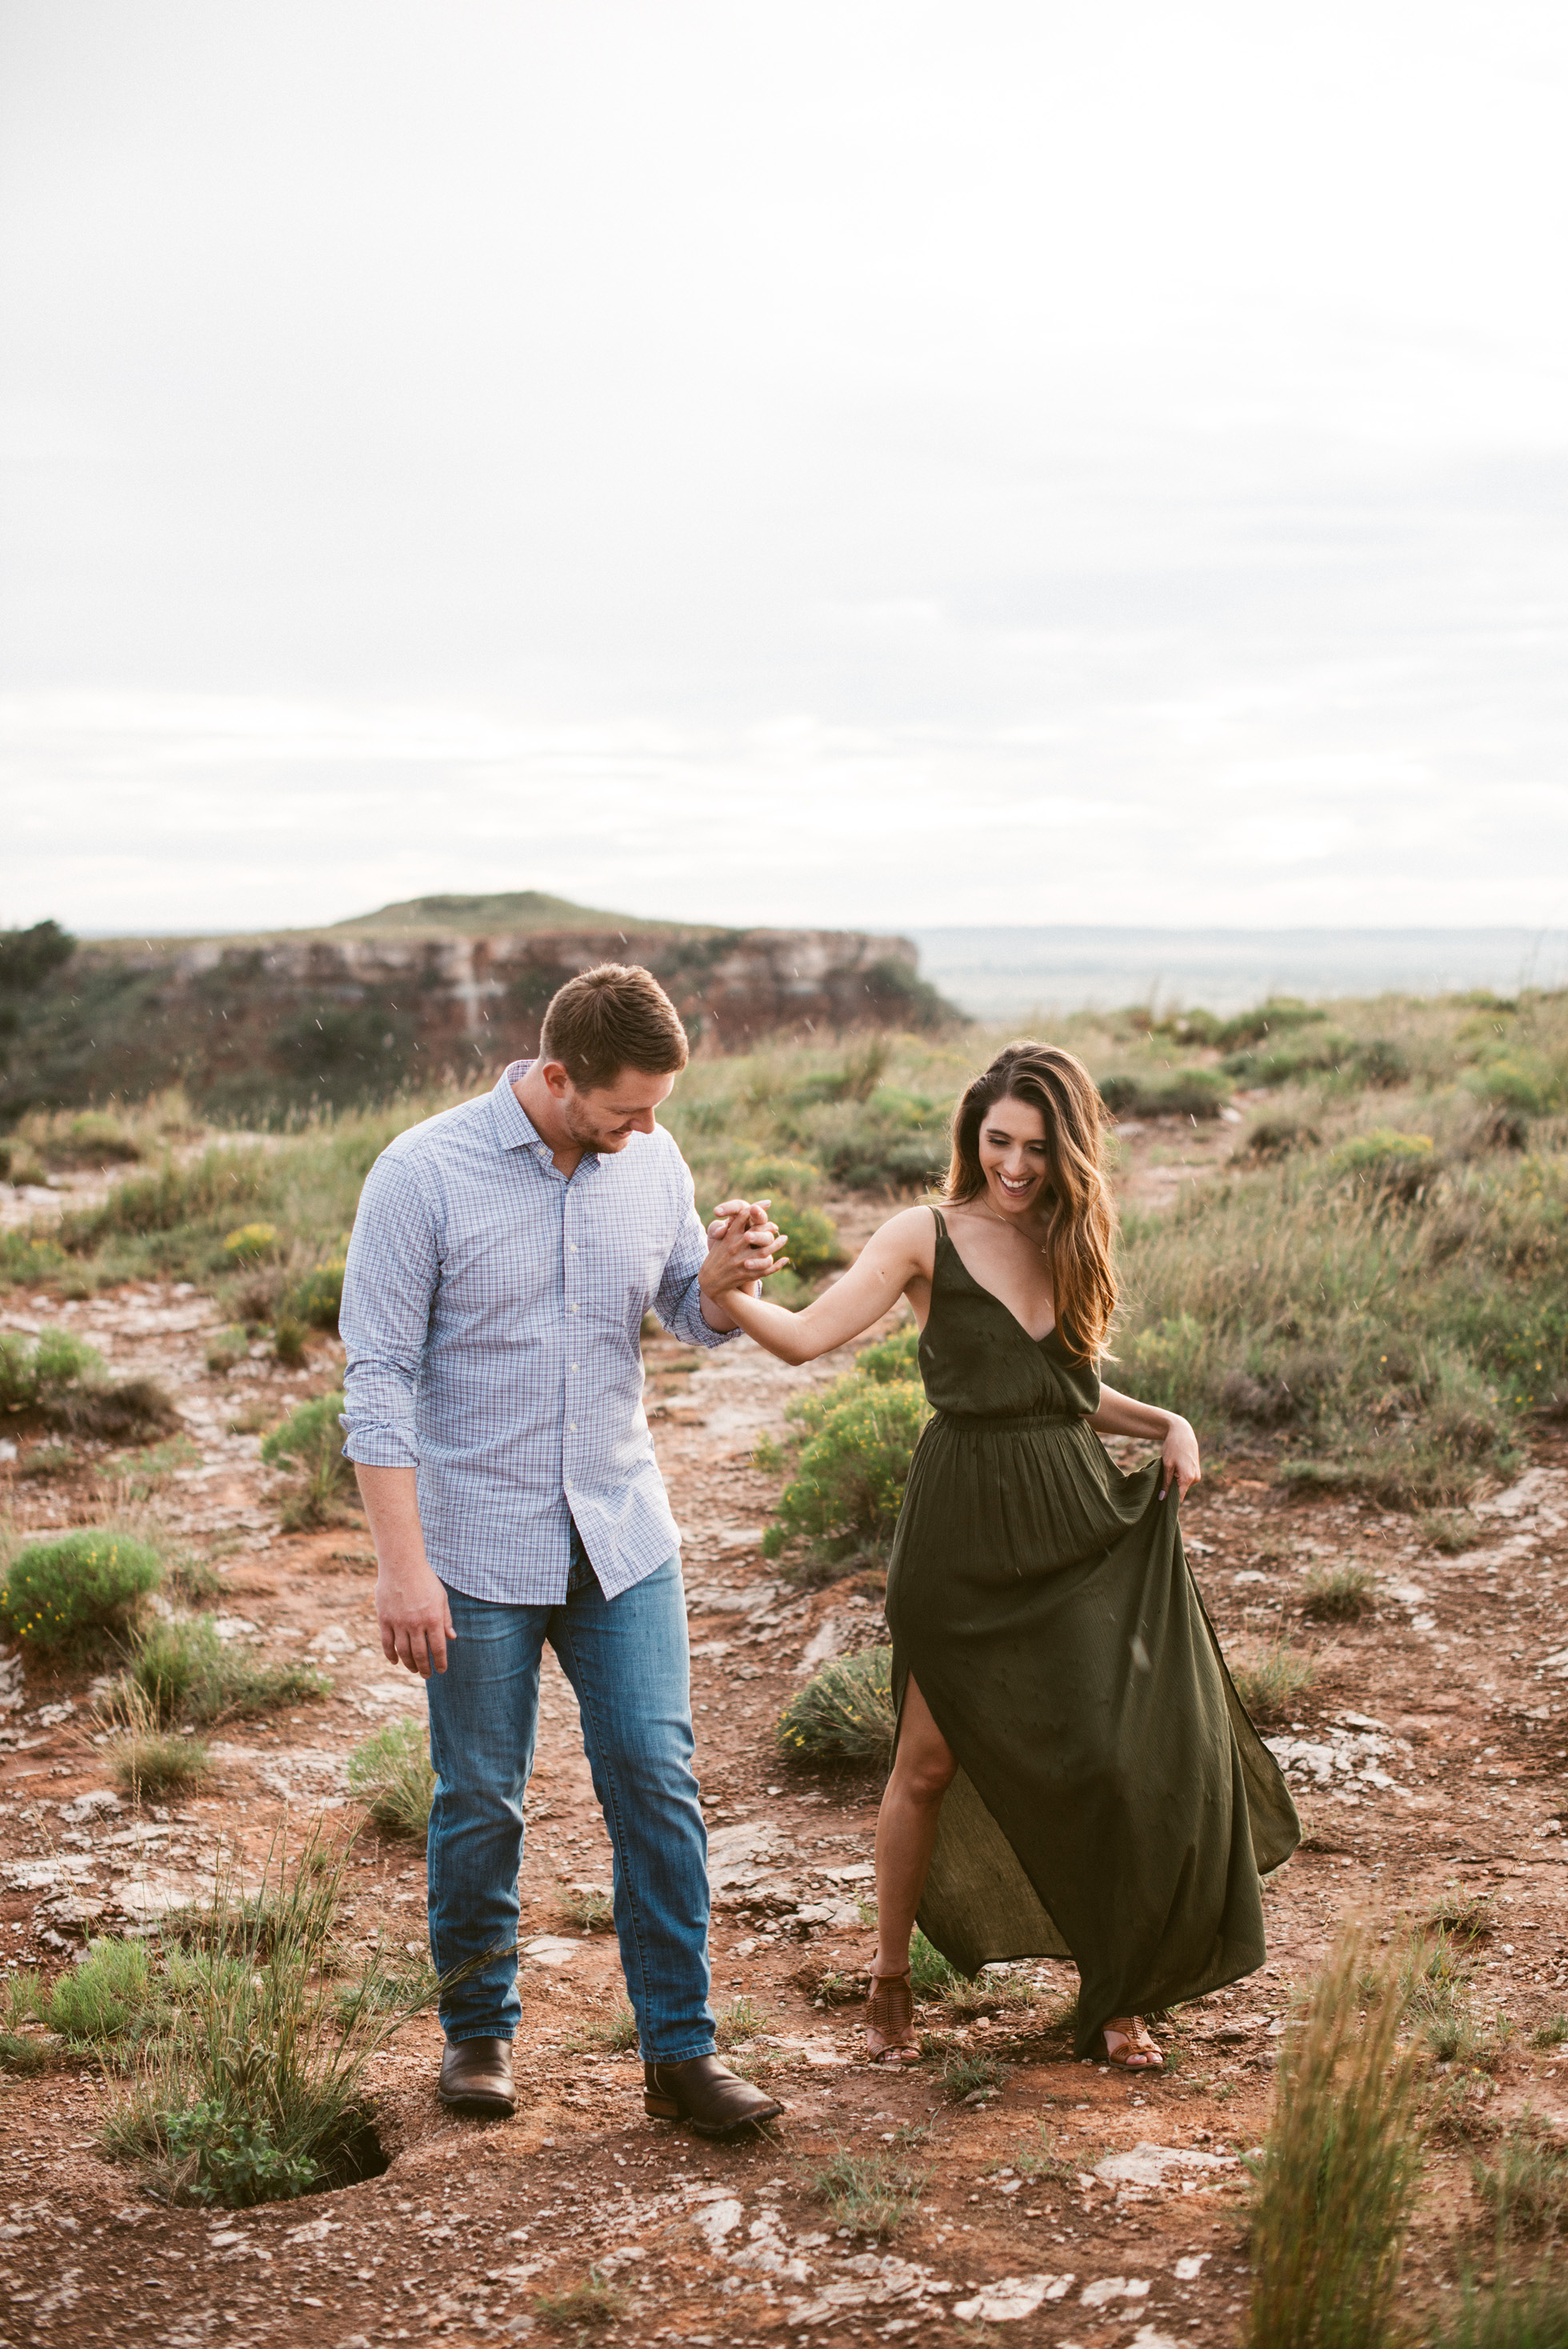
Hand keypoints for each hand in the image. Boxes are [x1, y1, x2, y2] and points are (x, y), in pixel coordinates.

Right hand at [376, 1557, 455, 1676]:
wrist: (402, 1565)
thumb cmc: (425, 1580)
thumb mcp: (442, 1598)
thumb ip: (446, 1619)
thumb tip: (452, 1638)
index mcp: (433, 1618)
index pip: (438, 1648)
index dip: (440, 1662)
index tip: (441, 1670)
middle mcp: (416, 1624)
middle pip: (420, 1654)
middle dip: (425, 1668)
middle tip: (427, 1675)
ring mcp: (399, 1622)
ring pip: (403, 1652)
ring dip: (409, 1664)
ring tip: (413, 1669)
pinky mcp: (384, 1619)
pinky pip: (387, 1643)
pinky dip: (391, 1655)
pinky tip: (395, 1661)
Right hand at [700, 1197, 787, 1300]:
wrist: (710, 1281)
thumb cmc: (717, 1256)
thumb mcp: (721, 1239)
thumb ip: (732, 1227)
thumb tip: (747, 1211)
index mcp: (729, 1236)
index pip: (743, 1216)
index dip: (756, 1207)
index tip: (767, 1203)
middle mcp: (735, 1248)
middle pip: (757, 1233)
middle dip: (768, 1227)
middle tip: (775, 1225)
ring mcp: (742, 1262)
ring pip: (764, 1251)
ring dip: (777, 1244)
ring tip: (785, 1238)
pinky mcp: (747, 1274)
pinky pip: (766, 1269)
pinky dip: (777, 1265)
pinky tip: (785, 1259)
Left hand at [1159, 1417, 1200, 1503]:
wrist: (1182, 1433)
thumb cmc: (1173, 1447)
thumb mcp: (1167, 1465)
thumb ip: (1166, 1483)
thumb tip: (1162, 1498)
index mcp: (1188, 1478)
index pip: (1179, 1498)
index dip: (1169, 1502)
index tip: (1159, 1504)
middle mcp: (1195, 1479)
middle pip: (1180, 1492)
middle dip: (1170, 1491)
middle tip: (1158, 1488)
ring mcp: (1197, 1476)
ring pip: (1183, 1486)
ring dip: (1174, 1483)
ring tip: (1166, 1474)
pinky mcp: (1196, 1472)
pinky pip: (1185, 1480)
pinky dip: (1178, 1478)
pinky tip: (1172, 1471)